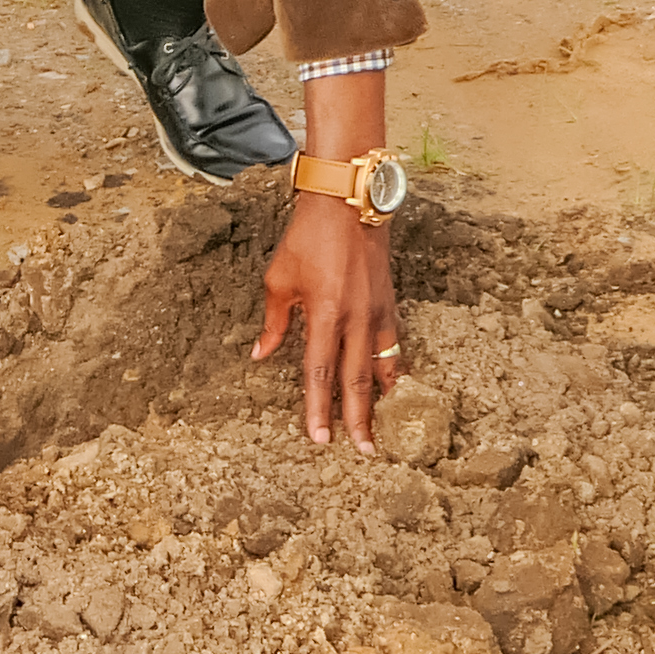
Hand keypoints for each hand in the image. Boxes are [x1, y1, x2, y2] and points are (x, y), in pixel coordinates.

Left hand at [253, 191, 402, 452]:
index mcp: (325, 314)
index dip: (319, 408)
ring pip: (381, 368)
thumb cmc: (307, 237)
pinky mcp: (390, 304)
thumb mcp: (279, 278)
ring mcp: (378, 312)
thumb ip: (274, 322)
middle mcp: (356, 318)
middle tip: (361, 451)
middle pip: (356, 380)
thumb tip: (261, 355)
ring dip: (379, 401)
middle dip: (357, 419)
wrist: (348, 202)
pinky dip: (392, 370)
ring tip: (381, 430)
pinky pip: (393, 346)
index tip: (319, 438)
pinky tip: (393, 388)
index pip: (320, 373)